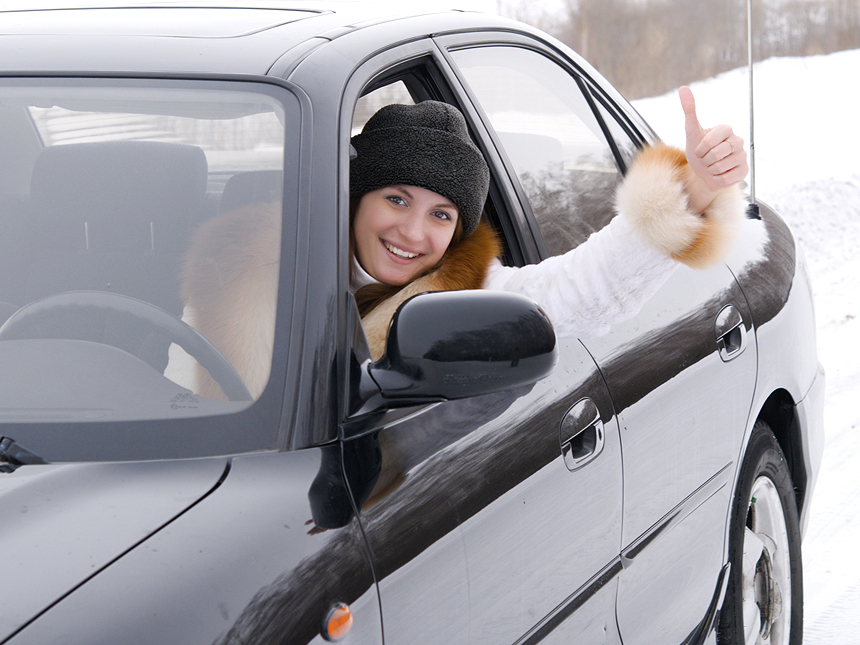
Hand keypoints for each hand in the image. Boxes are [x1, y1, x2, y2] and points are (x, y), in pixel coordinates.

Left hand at [680, 86, 747, 212]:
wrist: (702, 173)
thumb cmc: (697, 150)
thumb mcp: (691, 131)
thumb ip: (689, 110)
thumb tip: (683, 88)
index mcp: (726, 129)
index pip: (710, 140)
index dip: (700, 149)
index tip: (700, 149)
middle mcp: (738, 140)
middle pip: (716, 154)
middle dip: (705, 160)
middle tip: (706, 159)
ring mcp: (743, 156)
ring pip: (721, 167)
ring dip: (711, 170)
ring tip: (712, 166)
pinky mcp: (744, 171)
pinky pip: (726, 178)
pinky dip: (717, 179)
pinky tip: (718, 174)